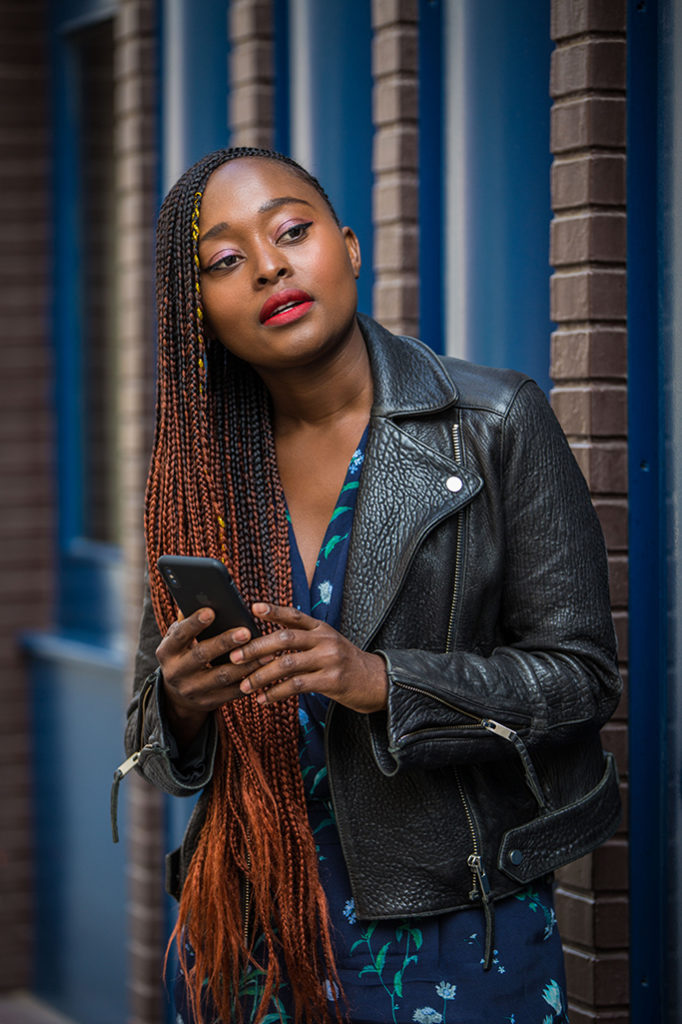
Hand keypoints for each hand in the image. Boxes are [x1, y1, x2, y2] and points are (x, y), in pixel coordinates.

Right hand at [155, 608, 260, 746]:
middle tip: (246, 631)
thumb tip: (202, 594)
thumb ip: (188, 620)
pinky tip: (264, 669)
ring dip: (246, 664)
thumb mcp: (178, 640)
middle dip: (225, 642)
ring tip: (266, 651)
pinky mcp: (208, 703)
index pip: (179, 635)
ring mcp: (192, 690)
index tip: (211, 611)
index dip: (194, 624)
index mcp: (167, 652)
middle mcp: (176, 672)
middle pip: (202, 655)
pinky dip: (250, 681)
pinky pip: (232, 692)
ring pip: (222, 676)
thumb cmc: (184, 655)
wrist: (178, 696)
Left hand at [231, 603, 387, 713]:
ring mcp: (329, 659)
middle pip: (285, 638)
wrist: (376, 682)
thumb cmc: (345, 664)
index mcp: (322, 628)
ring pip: (287, 664)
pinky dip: (276, 693)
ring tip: (244, 685)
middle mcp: (325, 640)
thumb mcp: (328, 644)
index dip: (273, 610)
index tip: (253, 607)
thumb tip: (267, 644)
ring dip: (261, 676)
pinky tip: (264, 699)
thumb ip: (303, 641)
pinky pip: (297, 685)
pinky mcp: (331, 680)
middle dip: (256, 648)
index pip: (294, 615)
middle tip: (235, 656)